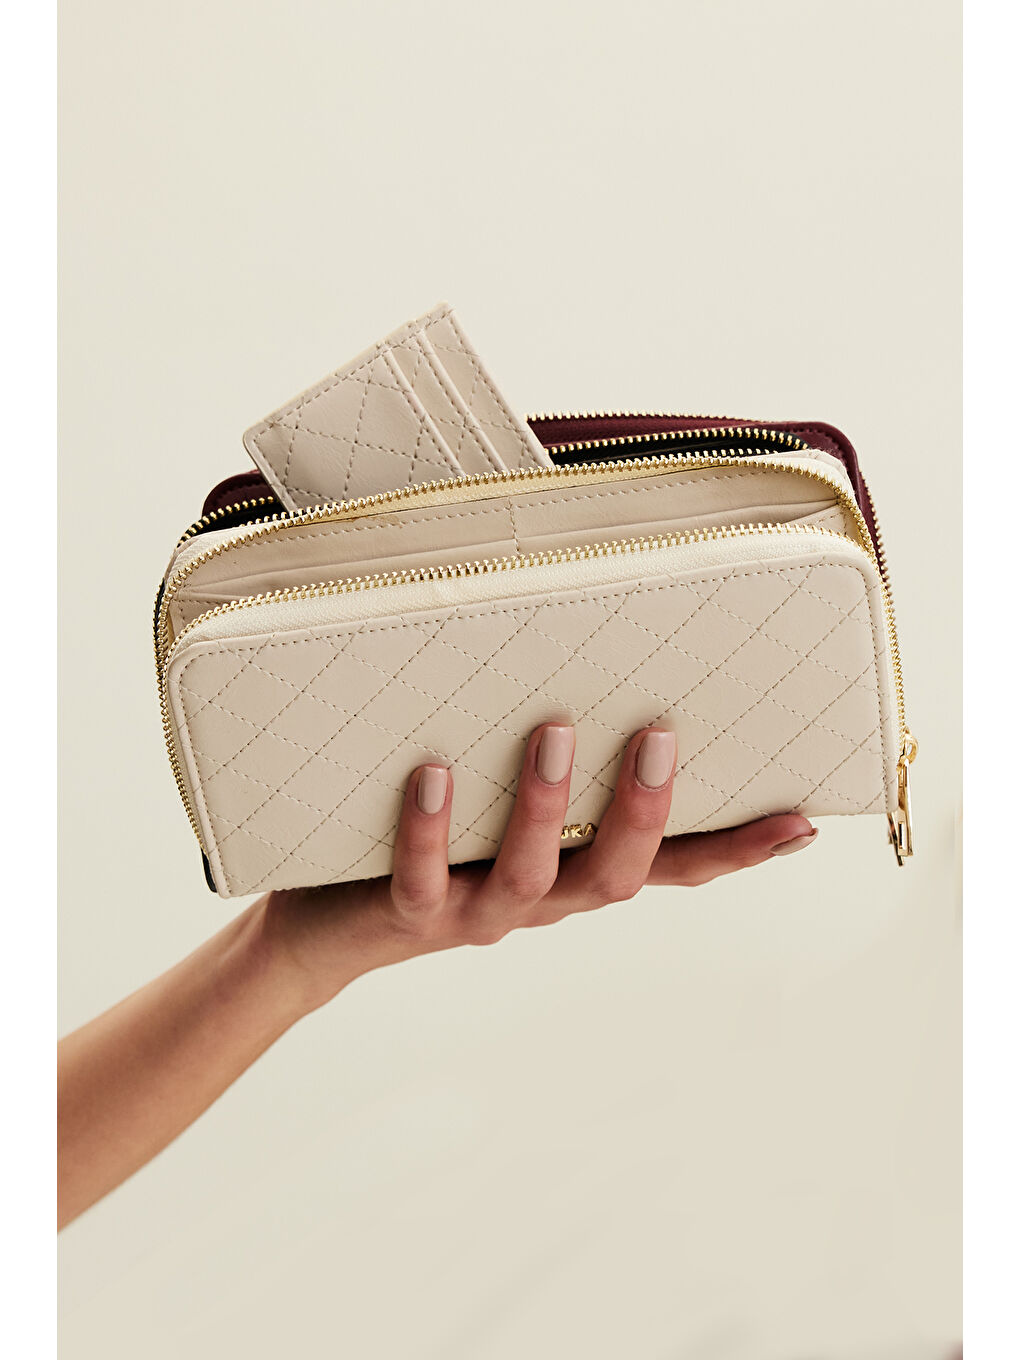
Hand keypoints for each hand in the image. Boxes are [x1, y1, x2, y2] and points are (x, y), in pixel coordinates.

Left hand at [261, 724, 818, 1014]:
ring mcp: (473, 914)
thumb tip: (591, 687)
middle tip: (659, 736)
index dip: (735, 852)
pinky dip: (429, 829)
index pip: (669, 868)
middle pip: (611, 878)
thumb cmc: (431, 844)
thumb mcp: (498, 807)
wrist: (327, 927)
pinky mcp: (404, 913)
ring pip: (526, 878)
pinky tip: (433, 770)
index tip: (800, 823)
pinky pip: (421, 879)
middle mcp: (538, 901)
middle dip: (642, 812)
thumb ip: (550, 770)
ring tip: (553, 731)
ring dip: (544, 808)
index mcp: (572, 875)